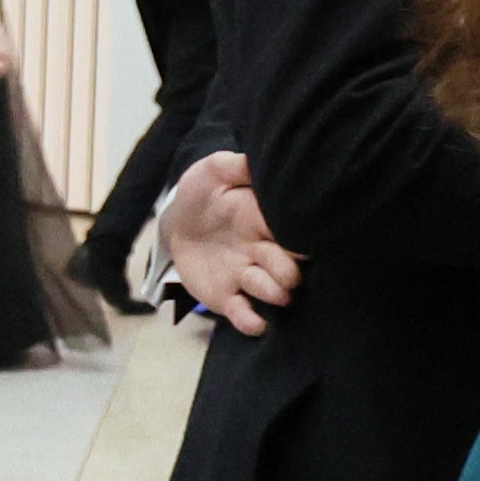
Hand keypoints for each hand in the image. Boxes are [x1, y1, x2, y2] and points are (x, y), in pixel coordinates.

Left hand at [159, 149, 299, 334]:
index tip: (304, 240)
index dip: (299, 238)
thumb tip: (258, 156)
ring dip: (275, 293)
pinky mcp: (227, 297)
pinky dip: (250, 322)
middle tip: (290, 274)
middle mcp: (262, 250)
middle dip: (290, 272)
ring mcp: (246, 276)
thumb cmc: (201, 193)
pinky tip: (255, 324)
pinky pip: (243, 314)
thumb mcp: (214, 170)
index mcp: (263, 220)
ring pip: (271, 291)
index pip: (292, 232)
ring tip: (277, 293)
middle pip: (288, 267)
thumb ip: (236, 165)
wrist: (176, 221)